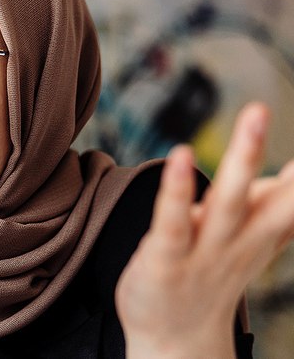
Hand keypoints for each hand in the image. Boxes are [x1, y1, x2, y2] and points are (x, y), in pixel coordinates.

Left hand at [116, 102, 293, 358]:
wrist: (174, 337)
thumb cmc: (210, 276)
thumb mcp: (252, 239)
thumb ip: (276, 204)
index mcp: (263, 230)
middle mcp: (241, 238)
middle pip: (272, 194)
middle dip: (278, 153)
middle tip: (277, 109)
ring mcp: (205, 249)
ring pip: (230, 201)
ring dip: (244, 159)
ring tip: (257, 114)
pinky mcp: (166, 258)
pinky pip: (174, 222)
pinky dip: (177, 192)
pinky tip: (178, 157)